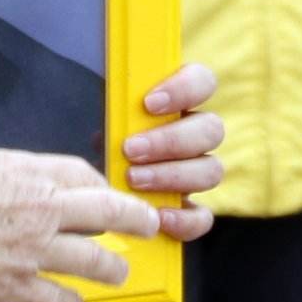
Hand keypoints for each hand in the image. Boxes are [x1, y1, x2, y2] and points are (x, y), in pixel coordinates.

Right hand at [0, 147, 165, 301]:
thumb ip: (5, 175)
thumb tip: (12, 185)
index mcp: (29, 173)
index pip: (83, 174)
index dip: (102, 186)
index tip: (107, 195)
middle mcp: (43, 210)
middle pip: (108, 211)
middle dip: (135, 219)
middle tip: (148, 225)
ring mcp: (34, 251)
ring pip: (95, 261)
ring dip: (111, 268)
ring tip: (117, 272)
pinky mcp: (16, 288)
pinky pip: (59, 301)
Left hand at [119, 60, 226, 245]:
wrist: (89, 182)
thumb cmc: (101, 136)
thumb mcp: (103, 111)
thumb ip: (113, 98)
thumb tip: (107, 83)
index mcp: (182, 101)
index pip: (203, 82)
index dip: (185, 90)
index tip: (149, 103)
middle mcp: (196, 135)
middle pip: (211, 130)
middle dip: (171, 141)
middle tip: (131, 149)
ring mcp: (197, 173)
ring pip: (211, 171)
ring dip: (173, 175)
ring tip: (134, 179)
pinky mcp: (189, 210)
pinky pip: (202, 217)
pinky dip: (185, 220)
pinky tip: (159, 218)